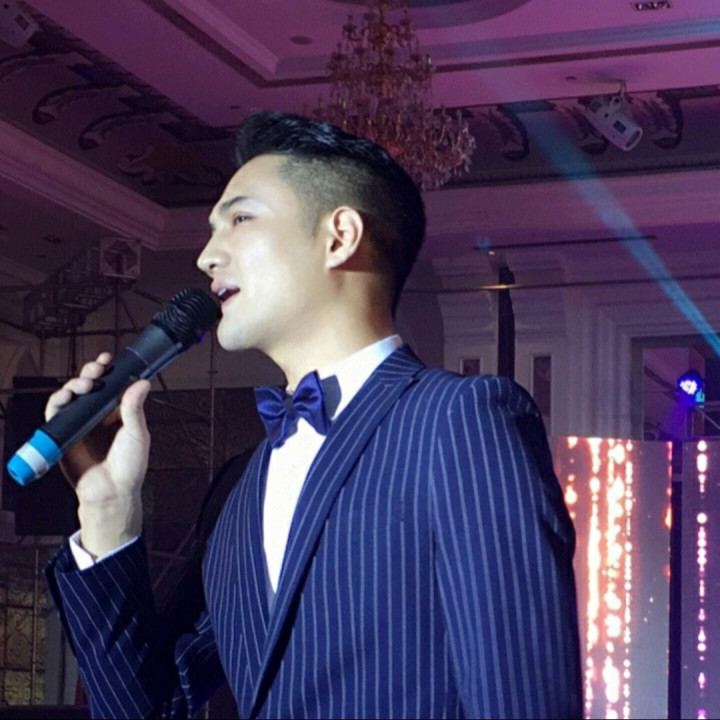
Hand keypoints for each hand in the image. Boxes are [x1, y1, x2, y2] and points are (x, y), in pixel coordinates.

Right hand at [46, 352, 151, 555]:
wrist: (111, 492)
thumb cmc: (129, 466)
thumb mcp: (137, 434)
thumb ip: (134, 409)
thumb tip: (142, 383)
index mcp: (118, 411)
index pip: (111, 384)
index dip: (108, 370)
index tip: (108, 359)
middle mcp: (98, 414)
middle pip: (90, 385)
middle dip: (90, 372)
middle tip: (96, 369)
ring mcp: (81, 422)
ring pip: (72, 395)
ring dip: (75, 384)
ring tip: (84, 384)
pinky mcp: (65, 433)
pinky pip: (57, 413)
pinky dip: (58, 401)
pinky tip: (66, 397)